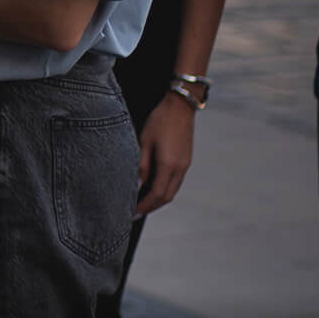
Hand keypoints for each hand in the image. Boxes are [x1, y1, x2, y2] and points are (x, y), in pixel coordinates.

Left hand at [135, 93, 196, 215]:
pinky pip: (176, 181)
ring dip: (158, 199)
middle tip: (135, 211)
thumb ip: (141, 166)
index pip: (156, 195)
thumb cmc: (160, 120)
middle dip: (151, 207)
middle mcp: (180, 168)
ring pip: (172, 190)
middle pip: (166, 197)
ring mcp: (185, 165)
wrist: (180, 105)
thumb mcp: (144, 142)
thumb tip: (136, 186)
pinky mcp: (186, 160)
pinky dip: (165, 189)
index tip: (132, 212)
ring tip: (142, 201)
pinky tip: (153, 186)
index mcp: (169, 165)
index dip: (144, 206)